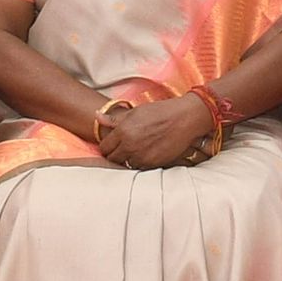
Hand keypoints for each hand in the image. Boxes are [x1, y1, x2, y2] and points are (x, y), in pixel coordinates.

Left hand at [95, 93, 212, 169]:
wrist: (185, 119)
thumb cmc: (160, 112)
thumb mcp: (135, 112)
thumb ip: (114, 119)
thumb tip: (97, 116)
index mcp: (123, 131)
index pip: (104, 147)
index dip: (107, 146)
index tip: (113, 144)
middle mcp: (130, 145)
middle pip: (112, 159)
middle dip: (115, 154)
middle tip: (123, 149)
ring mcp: (141, 156)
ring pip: (125, 165)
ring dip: (128, 160)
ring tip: (136, 151)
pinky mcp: (153, 164)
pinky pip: (139, 168)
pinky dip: (140, 164)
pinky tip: (146, 154)